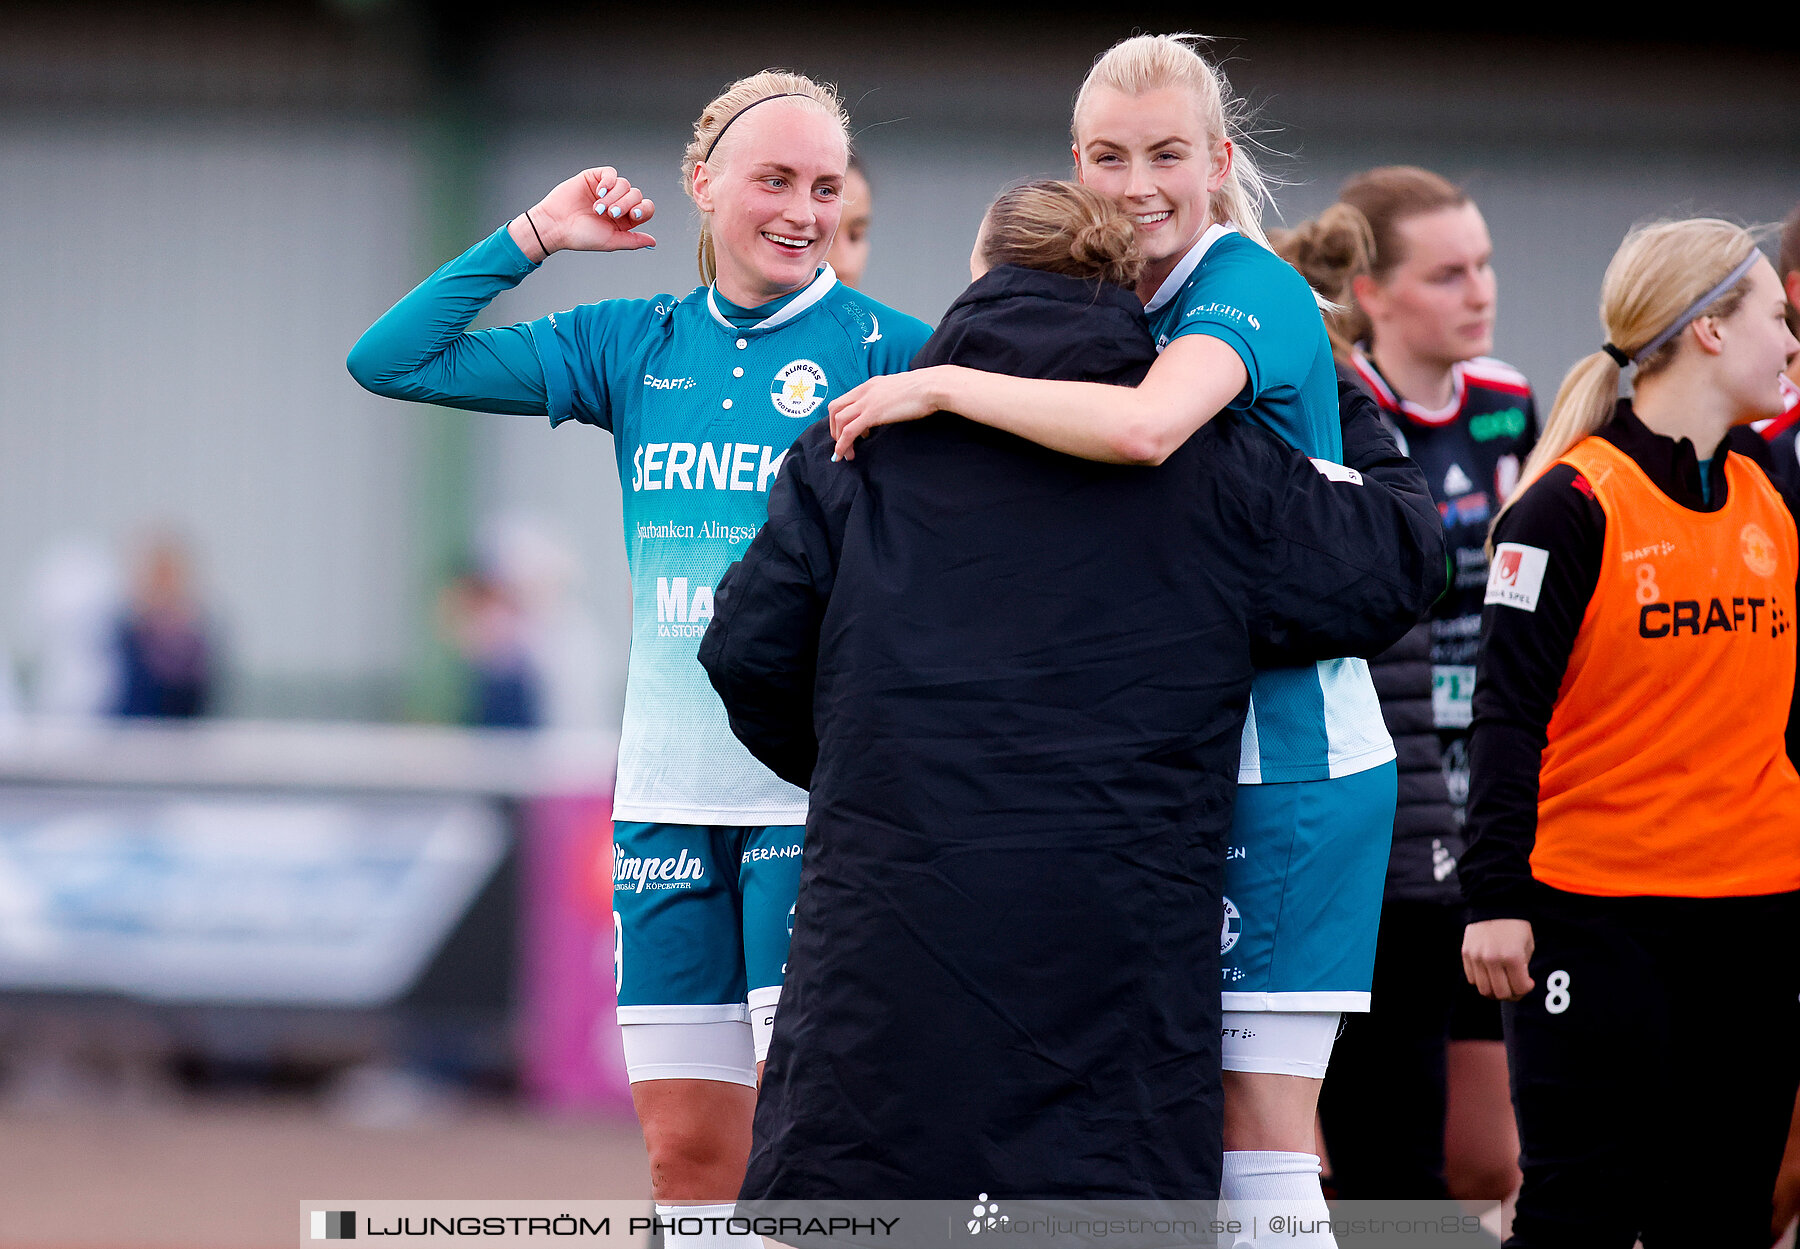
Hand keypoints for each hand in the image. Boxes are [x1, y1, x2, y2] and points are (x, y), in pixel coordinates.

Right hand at [515, 167, 655, 258]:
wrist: (556, 224)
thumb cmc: (581, 236)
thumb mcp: (611, 242)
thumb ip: (633, 241)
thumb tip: (653, 243)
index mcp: (624, 219)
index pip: (645, 208)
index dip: (643, 209)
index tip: (632, 215)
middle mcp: (617, 203)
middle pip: (636, 195)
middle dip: (625, 204)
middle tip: (609, 213)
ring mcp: (606, 190)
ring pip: (624, 184)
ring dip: (613, 196)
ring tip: (597, 207)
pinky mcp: (594, 178)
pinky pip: (611, 173)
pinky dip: (608, 181)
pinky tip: (599, 191)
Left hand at [826, 367, 947, 459]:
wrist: (931, 386)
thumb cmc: (923, 389)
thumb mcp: (898, 390)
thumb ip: (886, 399)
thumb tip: (886, 410)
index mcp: (870, 385)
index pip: (844, 400)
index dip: (840, 418)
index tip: (846, 433)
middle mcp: (864, 391)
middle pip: (835, 409)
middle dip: (834, 429)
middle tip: (842, 444)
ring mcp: (867, 402)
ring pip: (839, 421)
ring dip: (839, 440)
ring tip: (846, 453)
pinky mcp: (872, 414)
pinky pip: (849, 431)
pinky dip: (843, 444)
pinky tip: (845, 453)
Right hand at [1462, 918, 1535, 1000]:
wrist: (1494, 904)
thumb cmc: (1516, 926)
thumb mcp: (1527, 946)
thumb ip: (1523, 968)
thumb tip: (1518, 986)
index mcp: (1513, 957)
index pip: (1520, 988)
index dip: (1526, 989)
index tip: (1528, 982)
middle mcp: (1493, 959)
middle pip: (1501, 993)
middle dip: (1511, 994)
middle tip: (1515, 987)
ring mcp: (1477, 957)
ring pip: (1484, 989)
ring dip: (1494, 991)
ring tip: (1501, 983)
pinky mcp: (1466, 954)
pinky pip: (1472, 979)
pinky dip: (1482, 981)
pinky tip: (1489, 973)